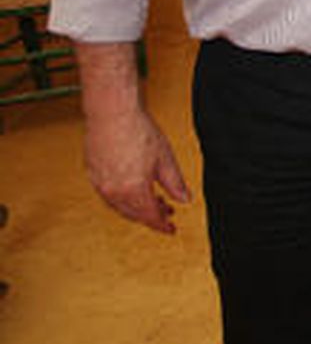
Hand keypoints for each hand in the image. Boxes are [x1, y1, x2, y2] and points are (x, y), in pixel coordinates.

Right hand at [83, 107, 189, 233]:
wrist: (112, 113)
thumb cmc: (138, 131)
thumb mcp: (165, 159)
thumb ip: (175, 183)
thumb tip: (185, 200)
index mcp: (133, 190)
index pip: (150, 217)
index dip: (162, 225)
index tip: (171, 229)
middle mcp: (113, 192)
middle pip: (134, 214)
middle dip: (152, 216)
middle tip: (167, 212)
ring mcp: (100, 184)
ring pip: (120, 207)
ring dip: (137, 208)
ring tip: (154, 199)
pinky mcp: (93, 175)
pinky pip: (109, 196)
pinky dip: (124, 198)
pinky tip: (134, 190)